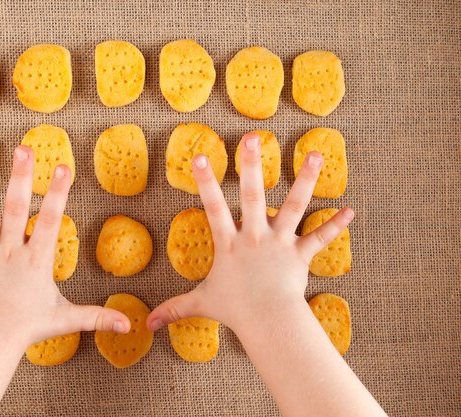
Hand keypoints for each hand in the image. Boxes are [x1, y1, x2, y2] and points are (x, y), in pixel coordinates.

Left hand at [0, 146, 129, 347]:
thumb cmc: (27, 327)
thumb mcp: (66, 319)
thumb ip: (97, 317)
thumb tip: (129, 324)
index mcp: (35, 259)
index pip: (50, 220)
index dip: (58, 193)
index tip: (64, 167)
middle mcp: (9, 251)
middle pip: (16, 209)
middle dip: (22, 177)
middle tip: (24, 149)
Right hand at [146, 132, 353, 334]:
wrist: (269, 323)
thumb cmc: (235, 311)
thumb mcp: (200, 304)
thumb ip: (174, 309)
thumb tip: (147, 324)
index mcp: (230, 243)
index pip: (213, 207)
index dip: (205, 181)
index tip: (201, 156)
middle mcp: (255, 236)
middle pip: (254, 195)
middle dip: (252, 165)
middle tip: (253, 137)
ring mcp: (280, 242)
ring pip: (295, 205)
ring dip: (305, 179)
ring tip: (315, 154)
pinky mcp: (301, 254)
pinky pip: (320, 237)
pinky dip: (336, 225)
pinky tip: (351, 210)